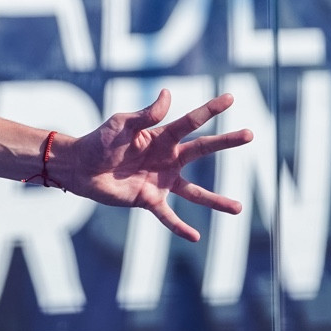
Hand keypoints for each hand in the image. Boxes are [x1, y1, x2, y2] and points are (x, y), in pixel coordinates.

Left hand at [57, 89, 251, 241]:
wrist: (80, 167)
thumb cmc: (99, 142)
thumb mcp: (121, 125)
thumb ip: (145, 114)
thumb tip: (167, 94)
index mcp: (162, 137)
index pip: (191, 121)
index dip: (210, 109)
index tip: (231, 97)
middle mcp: (168, 159)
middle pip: (202, 149)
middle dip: (226, 141)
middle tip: (251, 133)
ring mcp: (161, 181)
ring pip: (195, 193)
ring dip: (216, 201)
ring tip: (239, 208)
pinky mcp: (148, 199)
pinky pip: (167, 216)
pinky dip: (180, 227)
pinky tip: (195, 237)